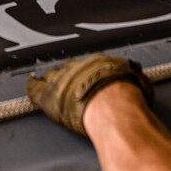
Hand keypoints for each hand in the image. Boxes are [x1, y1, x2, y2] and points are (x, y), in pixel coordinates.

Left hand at [26, 53, 151, 134]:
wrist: (114, 108)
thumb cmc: (128, 98)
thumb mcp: (138, 84)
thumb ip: (134, 81)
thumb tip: (140, 83)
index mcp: (99, 62)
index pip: (88, 65)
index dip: (87, 73)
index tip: (87, 77)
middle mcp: (78, 67)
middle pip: (69, 69)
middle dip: (68, 76)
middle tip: (69, 83)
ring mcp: (61, 80)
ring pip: (51, 76)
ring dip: (50, 81)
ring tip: (46, 82)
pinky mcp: (48, 96)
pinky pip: (34, 89)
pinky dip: (32, 88)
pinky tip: (30, 87)